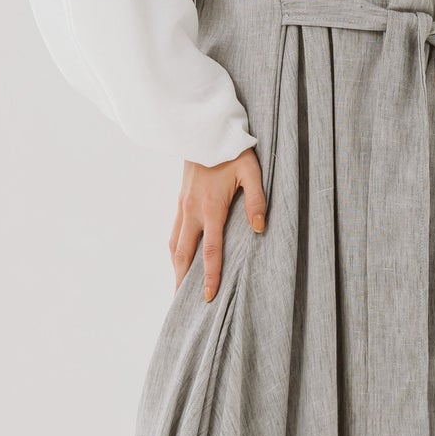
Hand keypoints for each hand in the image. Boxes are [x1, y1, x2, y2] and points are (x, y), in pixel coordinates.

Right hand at [170, 146, 266, 300]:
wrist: (206, 131)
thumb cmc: (233, 151)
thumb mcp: (252, 172)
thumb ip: (257, 200)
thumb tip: (260, 228)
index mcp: (211, 208)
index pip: (210, 251)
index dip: (209, 276)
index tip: (208, 296)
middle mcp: (192, 211)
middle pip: (183, 254)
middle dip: (182, 280)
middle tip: (183, 304)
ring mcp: (183, 206)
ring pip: (175, 244)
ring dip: (176, 267)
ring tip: (179, 287)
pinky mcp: (180, 201)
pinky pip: (174, 232)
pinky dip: (175, 250)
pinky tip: (180, 259)